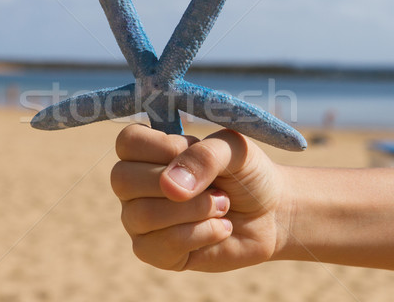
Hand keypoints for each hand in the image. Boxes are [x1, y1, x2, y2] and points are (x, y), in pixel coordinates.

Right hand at [111, 124, 289, 271]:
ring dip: (196, 210)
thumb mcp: (235, 150)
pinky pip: (159, 246)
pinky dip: (200, 234)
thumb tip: (170, 187)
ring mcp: (139, 219)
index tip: (193, 150)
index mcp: (147, 150)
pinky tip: (220, 229)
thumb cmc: (246, 174)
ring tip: (223, 206)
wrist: (271, 213)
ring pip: (142, 215)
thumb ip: (205, 155)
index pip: (127, 142)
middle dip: (180, 184)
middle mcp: (134, 184)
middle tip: (217, 186)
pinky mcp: (153, 251)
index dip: (161, 148)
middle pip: (122, 179)